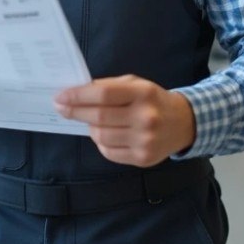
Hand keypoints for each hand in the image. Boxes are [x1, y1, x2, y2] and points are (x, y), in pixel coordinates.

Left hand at [53, 75, 195, 167]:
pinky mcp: (143, 159)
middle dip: (75, 112)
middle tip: (61, 108)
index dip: (78, 96)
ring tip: (89, 121)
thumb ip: (108, 86)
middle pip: (99, 117)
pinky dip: (100, 143)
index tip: (60, 97)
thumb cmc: (152, 100)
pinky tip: (103, 134)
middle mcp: (146, 118)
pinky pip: (109, 152)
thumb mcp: (135, 84)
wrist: (183, 123)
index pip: (103, 95)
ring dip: (89, 128)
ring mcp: (145, 141)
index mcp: (143, 93)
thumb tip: (76, 93)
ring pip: (101, 137)